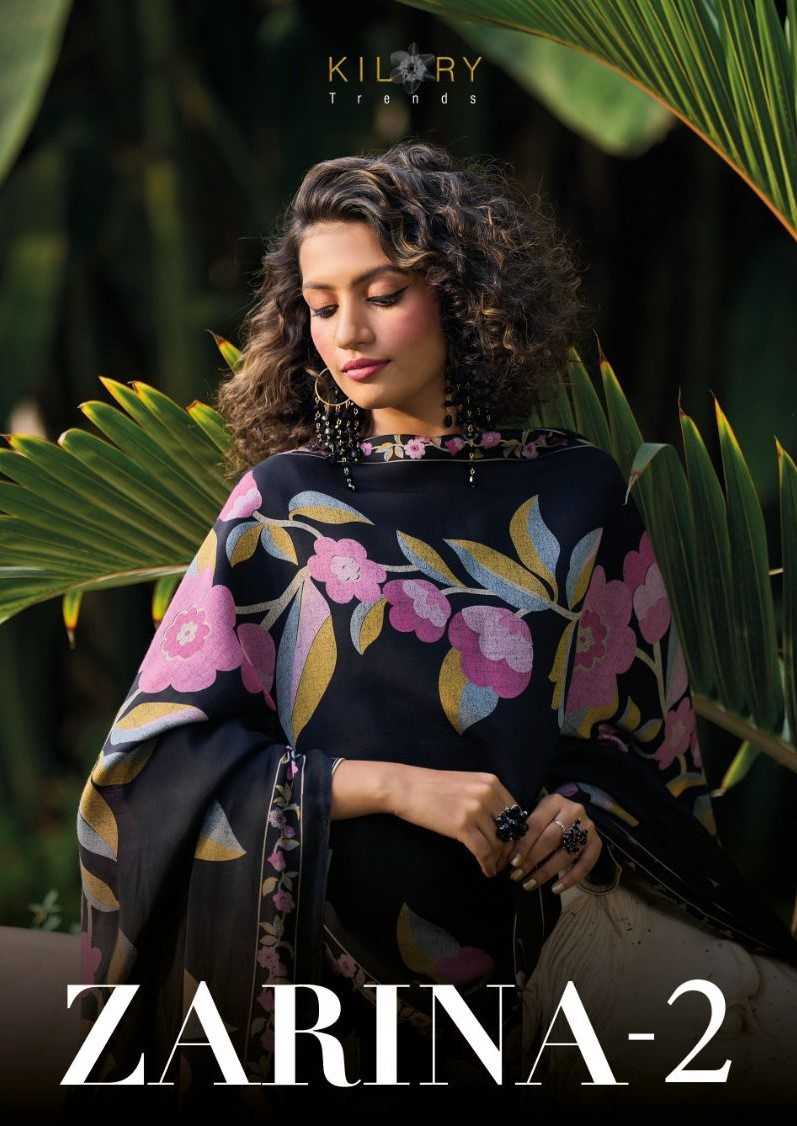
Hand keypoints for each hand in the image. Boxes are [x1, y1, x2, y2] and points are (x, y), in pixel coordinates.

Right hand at [390, 766, 523, 878]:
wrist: (406, 787)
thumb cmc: (433, 787)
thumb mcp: (467, 785)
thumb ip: (486, 798)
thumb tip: (503, 823)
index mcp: (491, 782)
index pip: (515, 813)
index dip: (515, 833)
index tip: (511, 846)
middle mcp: (487, 794)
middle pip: (509, 829)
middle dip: (509, 849)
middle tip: (505, 863)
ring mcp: (475, 809)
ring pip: (498, 843)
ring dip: (498, 860)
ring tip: (494, 868)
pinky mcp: (462, 826)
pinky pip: (483, 851)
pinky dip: (488, 864)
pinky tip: (486, 871)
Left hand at [506, 793, 601, 893]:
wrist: (575, 814)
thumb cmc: (549, 817)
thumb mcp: (537, 815)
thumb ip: (526, 830)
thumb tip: (509, 857)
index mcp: (554, 802)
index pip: (536, 824)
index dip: (524, 845)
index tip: (513, 863)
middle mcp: (574, 812)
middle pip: (551, 839)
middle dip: (532, 860)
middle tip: (518, 876)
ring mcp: (588, 828)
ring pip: (566, 854)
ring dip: (546, 872)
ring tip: (530, 884)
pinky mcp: (597, 843)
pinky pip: (585, 865)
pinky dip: (570, 879)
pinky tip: (555, 888)